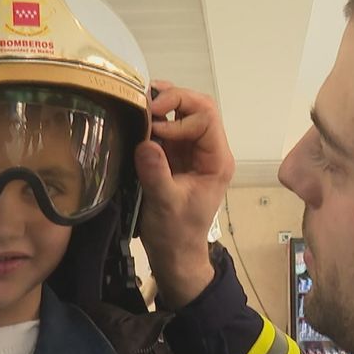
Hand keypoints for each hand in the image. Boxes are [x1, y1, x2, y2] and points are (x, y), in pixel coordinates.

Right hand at [133, 82, 234, 306]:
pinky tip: (137, 116)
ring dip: (163, 103)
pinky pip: (168, 127)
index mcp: (216, 160)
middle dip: (173, 98)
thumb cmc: (176, 234)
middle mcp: (208, 150)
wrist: (174, 254)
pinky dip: (153, 118)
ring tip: (139, 101)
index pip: (206, 118)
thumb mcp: (165, 205)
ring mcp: (192, 151)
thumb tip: (146, 143)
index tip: (153, 125)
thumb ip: (157, 174)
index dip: (180, 113)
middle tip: (144, 102)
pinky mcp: (175, 155)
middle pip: (199, 107)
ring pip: (184, 112)